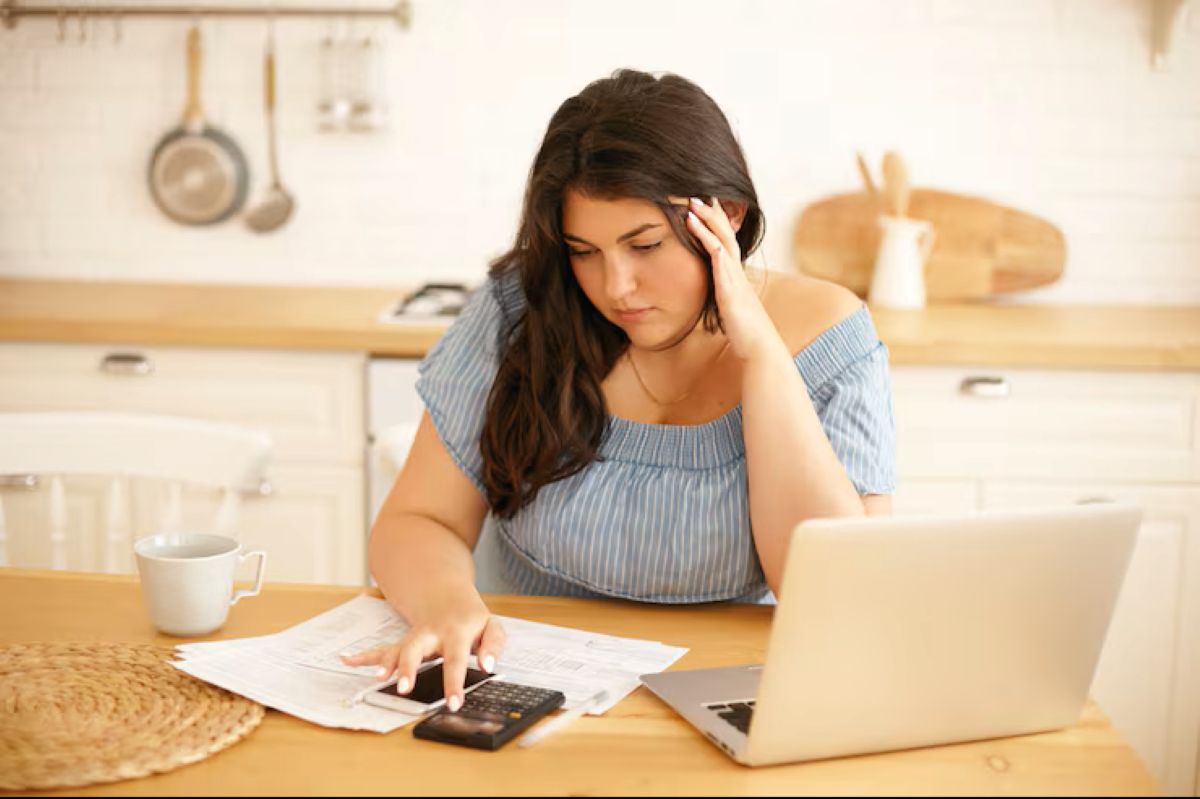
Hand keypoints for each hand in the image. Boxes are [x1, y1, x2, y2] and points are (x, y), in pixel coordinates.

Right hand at [339, 590, 504, 710]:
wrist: (448, 596)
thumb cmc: (472, 618)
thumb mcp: (491, 627)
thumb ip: (493, 645)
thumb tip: (488, 665)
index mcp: (456, 632)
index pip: (455, 660)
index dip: (454, 682)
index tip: (453, 703)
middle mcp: (431, 634)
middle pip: (416, 649)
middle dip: (407, 668)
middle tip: (403, 688)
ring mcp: (415, 637)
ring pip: (396, 648)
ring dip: (385, 664)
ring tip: (377, 679)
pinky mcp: (403, 642)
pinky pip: (382, 649)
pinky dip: (364, 656)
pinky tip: (347, 660)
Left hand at [681, 195, 783, 362]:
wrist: (759, 347)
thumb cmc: (746, 332)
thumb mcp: (731, 309)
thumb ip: (725, 297)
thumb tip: (719, 297)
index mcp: (736, 276)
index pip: (726, 243)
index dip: (716, 224)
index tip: (705, 208)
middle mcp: (737, 272)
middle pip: (726, 234)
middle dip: (712, 213)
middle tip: (698, 195)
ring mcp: (734, 277)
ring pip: (722, 240)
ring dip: (707, 220)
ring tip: (692, 204)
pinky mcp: (729, 287)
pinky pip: (718, 258)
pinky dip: (707, 239)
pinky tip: (695, 226)